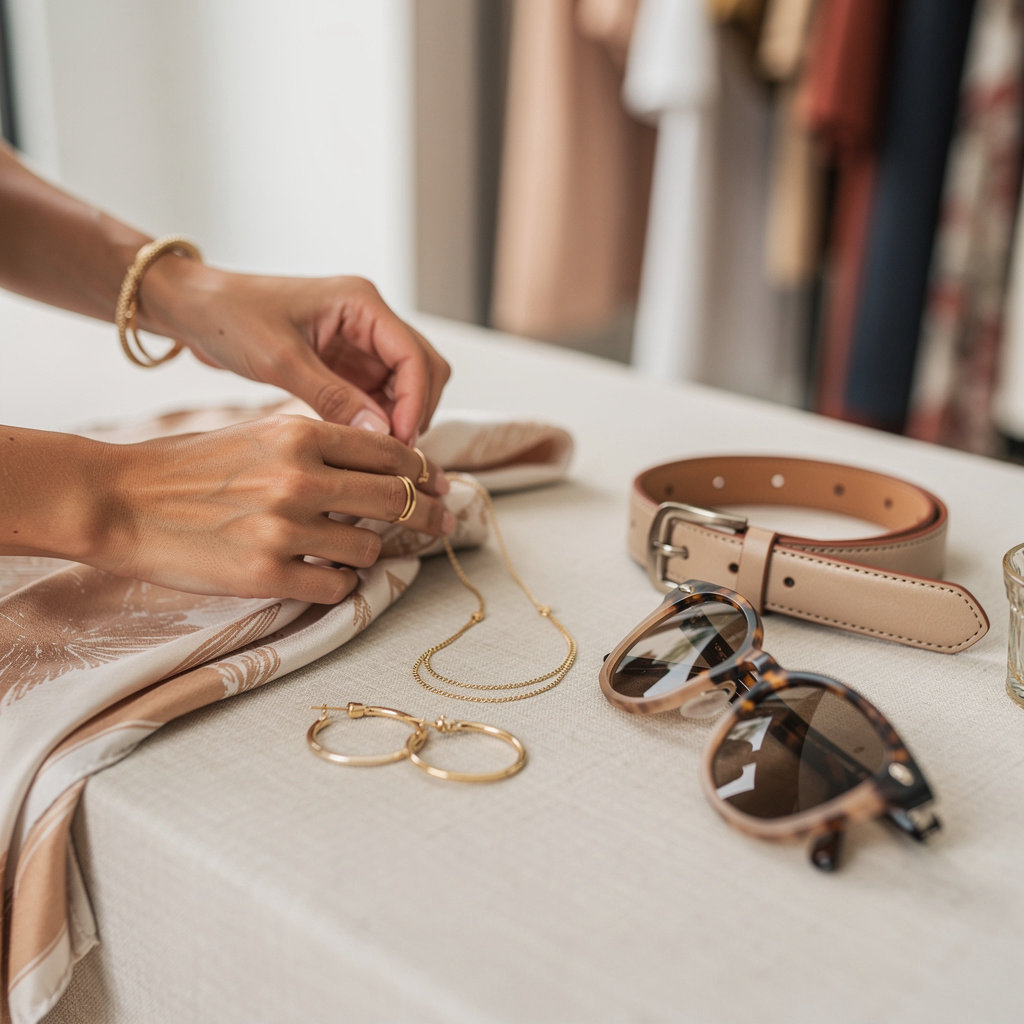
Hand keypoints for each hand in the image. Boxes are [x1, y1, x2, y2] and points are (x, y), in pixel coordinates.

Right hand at [93, 415, 451, 602]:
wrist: (119, 499)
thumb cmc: (188, 466)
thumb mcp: (257, 434)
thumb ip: (318, 445)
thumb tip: (382, 465)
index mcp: (299, 435)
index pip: (390, 453)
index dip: (424, 472)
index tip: (439, 484)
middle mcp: (299, 478)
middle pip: (396, 500)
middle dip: (429, 514)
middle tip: (445, 523)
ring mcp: (284, 529)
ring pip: (368, 548)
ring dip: (370, 553)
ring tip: (352, 552)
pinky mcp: (266, 575)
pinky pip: (337, 587)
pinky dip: (340, 584)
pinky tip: (325, 577)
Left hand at [143, 264, 449, 444]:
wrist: (193, 309)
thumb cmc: (230, 318)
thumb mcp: (281, 359)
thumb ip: (333, 397)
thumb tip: (380, 436)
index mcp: (361, 303)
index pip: (415, 355)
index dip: (416, 402)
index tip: (401, 442)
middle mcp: (369, 319)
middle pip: (423, 370)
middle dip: (416, 411)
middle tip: (396, 455)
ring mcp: (360, 343)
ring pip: (406, 387)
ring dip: (401, 419)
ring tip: (379, 456)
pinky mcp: (346, 365)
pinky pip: (379, 396)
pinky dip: (379, 421)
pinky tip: (364, 447)